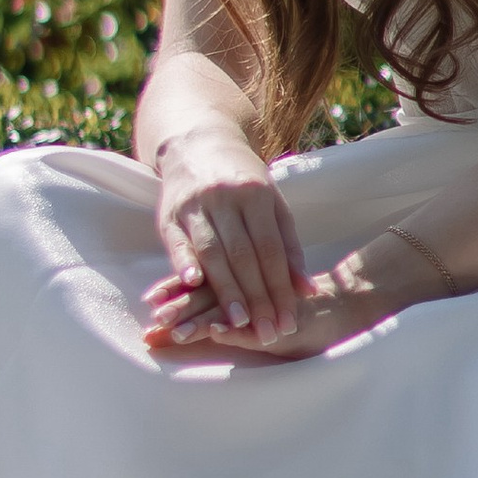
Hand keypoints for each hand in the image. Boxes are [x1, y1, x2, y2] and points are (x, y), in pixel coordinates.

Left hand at [144, 245, 422, 362]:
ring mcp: (268, 298)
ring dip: (196, 319)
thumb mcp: (272, 297)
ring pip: (226, 304)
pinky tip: (214, 333)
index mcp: (248, 271)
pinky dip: (231, 327)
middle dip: (179, 308)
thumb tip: (201, 312)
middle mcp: (256, 281)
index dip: (177, 290)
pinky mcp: (285, 316)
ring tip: (171, 332)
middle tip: (152, 324)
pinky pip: (253, 322)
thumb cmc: (305, 309)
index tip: (151, 303)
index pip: (206, 278)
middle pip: (210, 290)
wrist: (352, 302)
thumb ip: (237, 300)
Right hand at [151, 124, 310, 344]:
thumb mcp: (272, 205)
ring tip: (240, 323)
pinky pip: (179, 241)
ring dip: (227, 290)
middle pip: (245, 255)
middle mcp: (227, 198)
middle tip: (268, 332)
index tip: (288, 320)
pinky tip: (192, 284)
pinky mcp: (169, 213)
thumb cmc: (243, 182)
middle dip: (258, 298)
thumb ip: (289, 247)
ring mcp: (197, 204)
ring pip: (214, 252)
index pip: (272, 249)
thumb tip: (307, 290)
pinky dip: (185, 262)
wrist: (197, 145)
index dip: (281, 287)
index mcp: (258, 195)